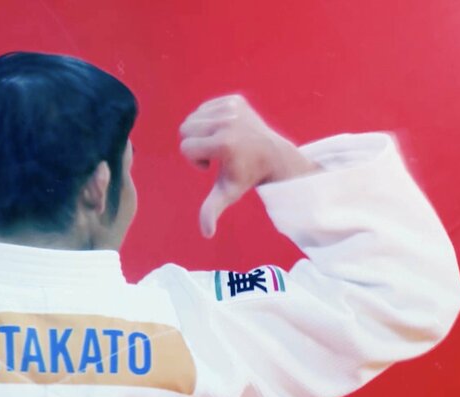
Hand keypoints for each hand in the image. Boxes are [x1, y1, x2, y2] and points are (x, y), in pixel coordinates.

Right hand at [180, 94, 318, 237]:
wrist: (273, 155)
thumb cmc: (246, 176)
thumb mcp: (228, 193)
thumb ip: (212, 209)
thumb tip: (206, 233)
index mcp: (223, 143)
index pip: (185, 148)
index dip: (195, 160)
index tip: (212, 166)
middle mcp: (227, 122)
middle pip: (185, 129)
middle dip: (195, 144)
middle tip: (216, 154)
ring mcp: (232, 107)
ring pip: (193, 117)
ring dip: (201, 132)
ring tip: (221, 143)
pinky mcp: (235, 99)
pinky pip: (205, 107)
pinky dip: (210, 119)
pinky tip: (226, 131)